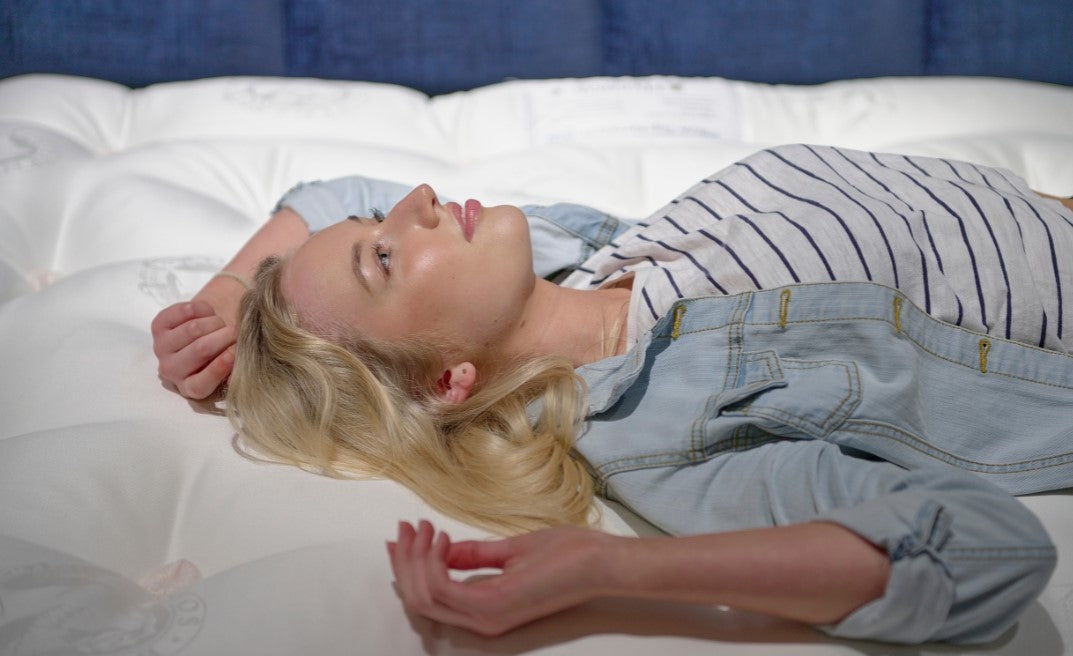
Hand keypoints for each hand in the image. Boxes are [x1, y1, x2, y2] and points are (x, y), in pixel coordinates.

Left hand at [151, 300, 236, 398]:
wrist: (211, 329)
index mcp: (190, 387)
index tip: (234, 353)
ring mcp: (162, 348)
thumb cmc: (225, 350)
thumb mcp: (233, 365)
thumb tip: (231, 378)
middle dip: (225, 336)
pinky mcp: (158, 326)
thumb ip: (233, 372)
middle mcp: (172, 371)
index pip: (200, 385)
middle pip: (200, 350)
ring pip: (193, 329)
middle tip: (236, 331)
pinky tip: (208, 313)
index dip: (218, 368)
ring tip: (221, 323)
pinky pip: (184, 312)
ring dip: (215, 321)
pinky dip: (203, 308)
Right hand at [387, 520, 620, 636]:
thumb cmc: (567, 556)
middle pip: (419, 600)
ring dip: (415, 558)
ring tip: (425, 529)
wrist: (599, 561)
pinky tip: (441, 538)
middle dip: (405, 562)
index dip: (407, 568)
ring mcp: (486, 617)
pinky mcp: (493, 605)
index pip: (428, 599)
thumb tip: (445, 550)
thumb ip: (475, 556)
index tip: (404, 535)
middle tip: (406, 529)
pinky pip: (442, 589)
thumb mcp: (510, 551)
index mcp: (486, 611)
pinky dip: (433, 562)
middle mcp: (481, 621)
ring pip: (424, 596)